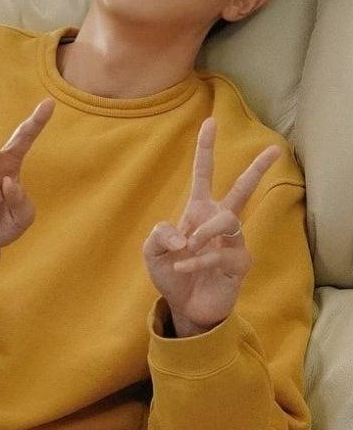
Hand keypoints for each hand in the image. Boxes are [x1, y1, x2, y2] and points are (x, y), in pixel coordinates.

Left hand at [142, 117, 280, 334]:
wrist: (184, 307)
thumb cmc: (171, 272)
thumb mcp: (153, 250)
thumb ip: (159, 233)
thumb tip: (183, 234)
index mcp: (198, 210)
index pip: (204, 174)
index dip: (205, 149)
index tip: (210, 122)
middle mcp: (219, 221)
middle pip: (242, 189)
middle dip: (257, 169)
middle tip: (275, 149)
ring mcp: (232, 241)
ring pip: (228, 220)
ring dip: (204, 232)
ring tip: (187, 246)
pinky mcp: (239, 263)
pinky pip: (221, 253)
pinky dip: (198, 260)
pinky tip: (183, 266)